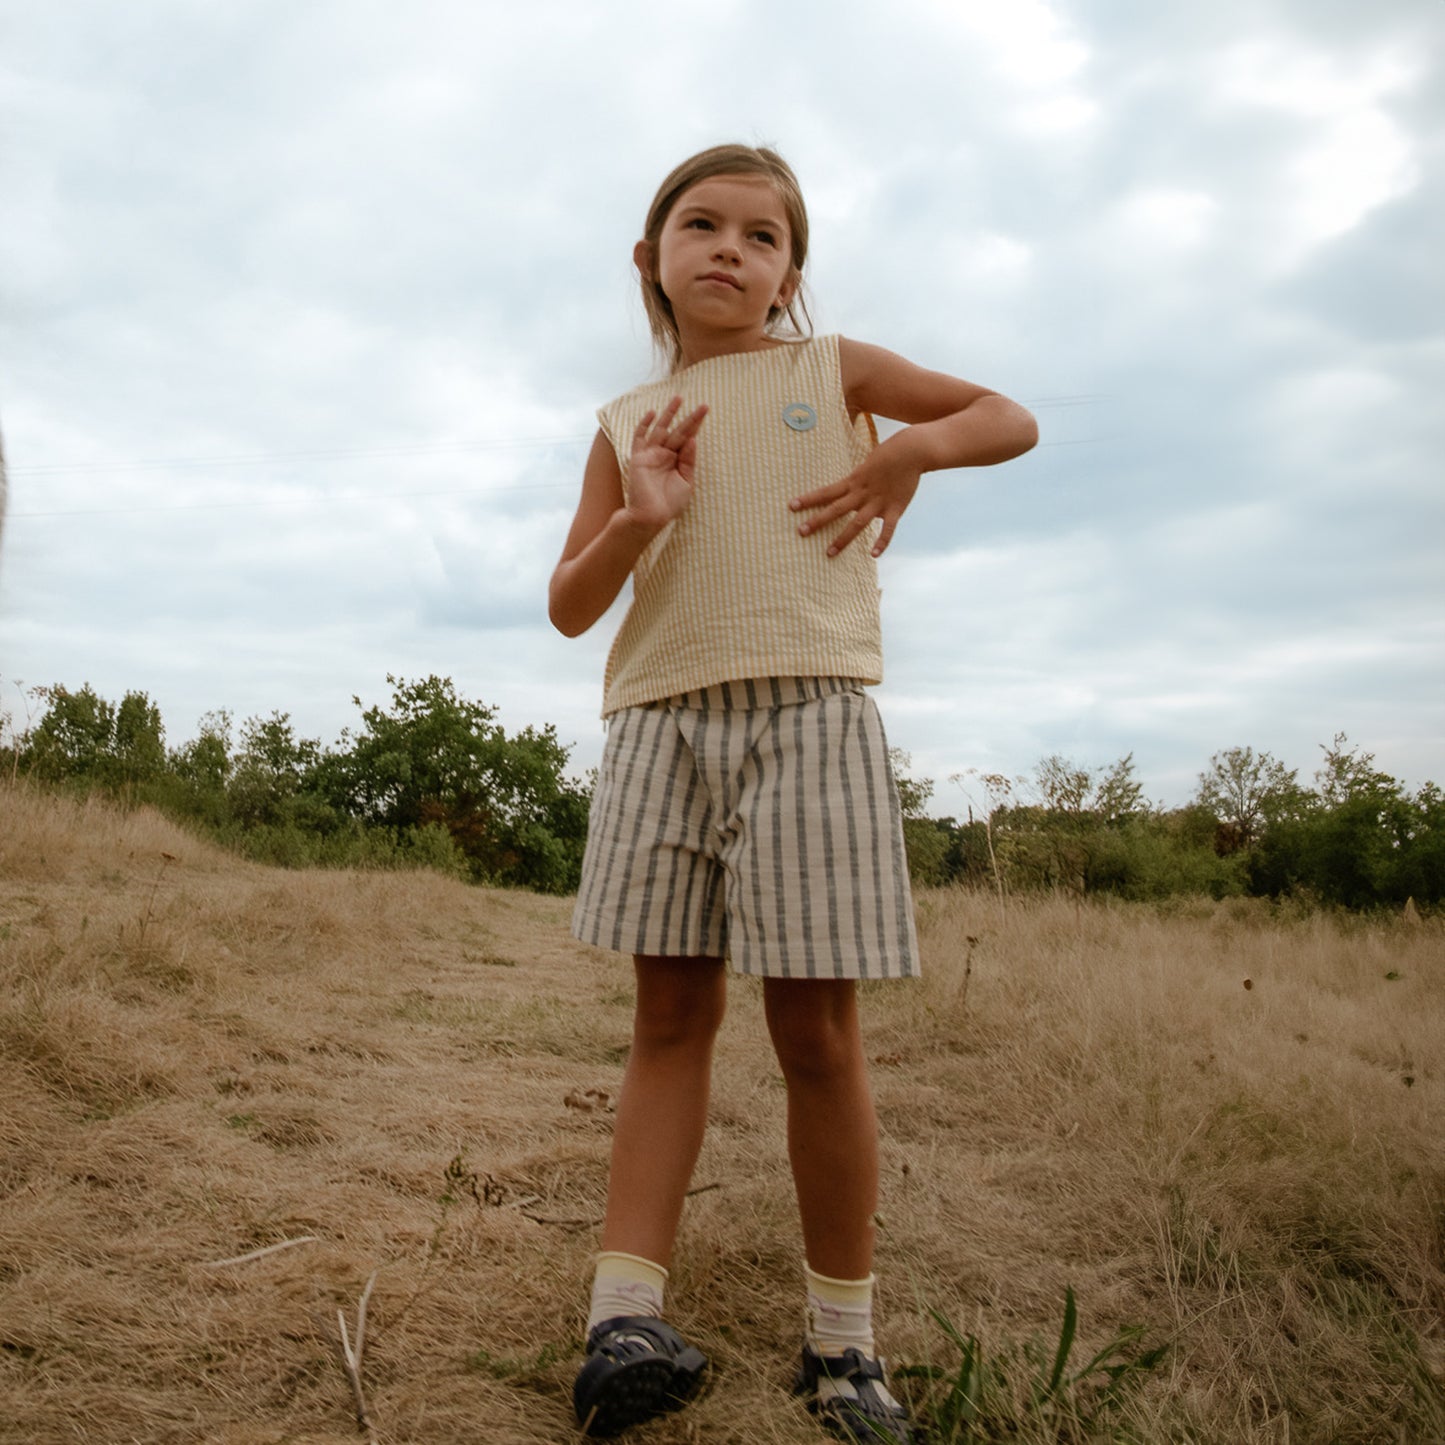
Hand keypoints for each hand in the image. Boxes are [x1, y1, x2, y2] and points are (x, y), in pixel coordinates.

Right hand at [625, 396, 707, 530]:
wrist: (651, 516)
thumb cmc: (669, 504)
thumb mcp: (687, 482)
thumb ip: (689, 460)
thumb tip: (692, 439)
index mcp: (677, 461)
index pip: (688, 438)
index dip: (696, 425)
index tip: (705, 411)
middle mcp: (664, 455)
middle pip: (678, 431)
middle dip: (690, 418)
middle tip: (704, 405)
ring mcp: (651, 455)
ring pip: (661, 429)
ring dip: (669, 414)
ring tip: (679, 399)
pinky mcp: (639, 458)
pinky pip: (640, 438)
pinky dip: (644, 425)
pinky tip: (652, 413)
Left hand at [790, 433, 922, 557]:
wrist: (912, 451)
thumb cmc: (888, 455)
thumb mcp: (866, 464)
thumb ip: (856, 479)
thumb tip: (847, 488)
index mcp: (853, 481)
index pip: (826, 492)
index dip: (809, 499)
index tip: (792, 506)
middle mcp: (862, 493)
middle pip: (835, 509)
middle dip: (817, 521)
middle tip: (800, 532)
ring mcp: (878, 502)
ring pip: (857, 523)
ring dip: (842, 539)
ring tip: (829, 553)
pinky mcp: (895, 508)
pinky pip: (888, 529)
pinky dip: (882, 542)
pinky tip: (873, 555)